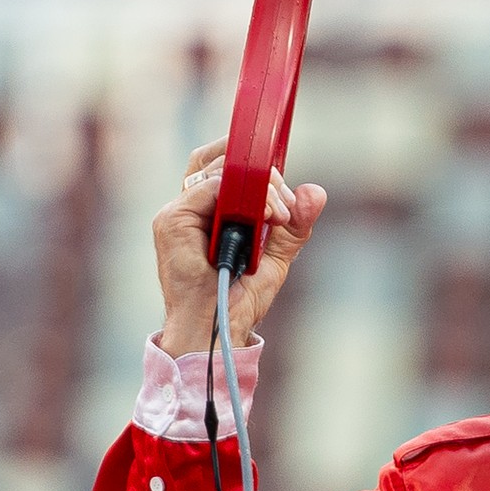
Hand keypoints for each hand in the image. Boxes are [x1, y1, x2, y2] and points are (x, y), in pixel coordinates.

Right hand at [153, 135, 327, 356]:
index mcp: (209, 213)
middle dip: (262, 173)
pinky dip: (241, 195)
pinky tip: (264, 215)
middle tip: (287, 201)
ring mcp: (177, 213)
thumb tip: (316, 192)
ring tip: (279, 214)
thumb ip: (294, 225)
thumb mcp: (276, 256)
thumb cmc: (238, 299)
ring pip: (218, 171)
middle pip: (217, 160)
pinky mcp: (172, 221)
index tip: (284, 181)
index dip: (253, 164)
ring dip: (258, 186)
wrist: (218, 330)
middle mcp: (190, 209)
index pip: (223, 166)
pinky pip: (209, 187)